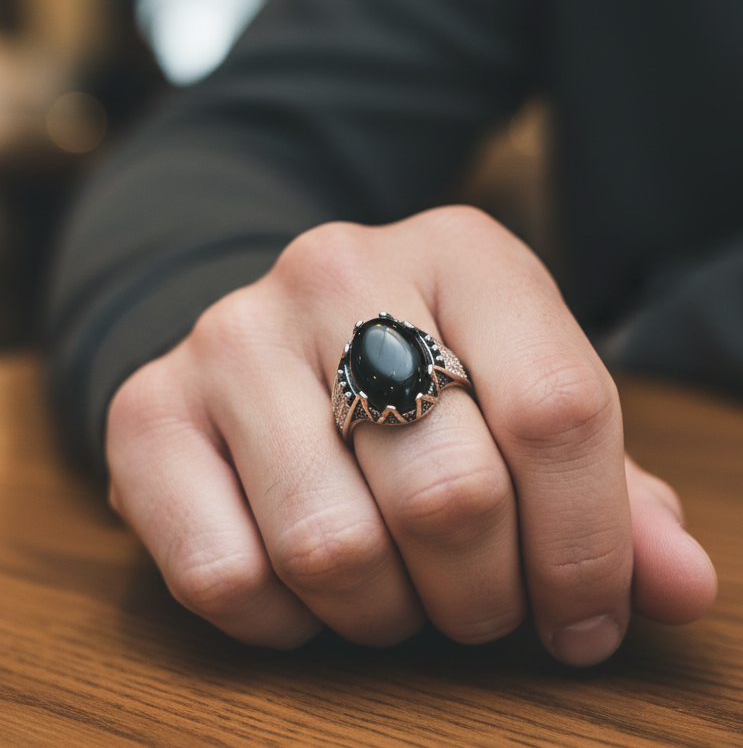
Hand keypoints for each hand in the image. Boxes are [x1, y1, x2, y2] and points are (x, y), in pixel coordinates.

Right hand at [107, 207, 716, 664]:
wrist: (270, 337)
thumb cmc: (423, 381)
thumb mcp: (520, 401)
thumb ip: (607, 492)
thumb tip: (681, 585)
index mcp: (461, 251)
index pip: (557, 410)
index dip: (588, 548)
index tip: (585, 617)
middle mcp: (340, 270)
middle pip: (451, 492)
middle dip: (482, 595)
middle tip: (478, 601)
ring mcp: (234, 332)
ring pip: (333, 548)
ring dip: (382, 611)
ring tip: (393, 588)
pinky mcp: (150, 405)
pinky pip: (226, 575)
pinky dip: (282, 620)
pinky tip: (302, 584)